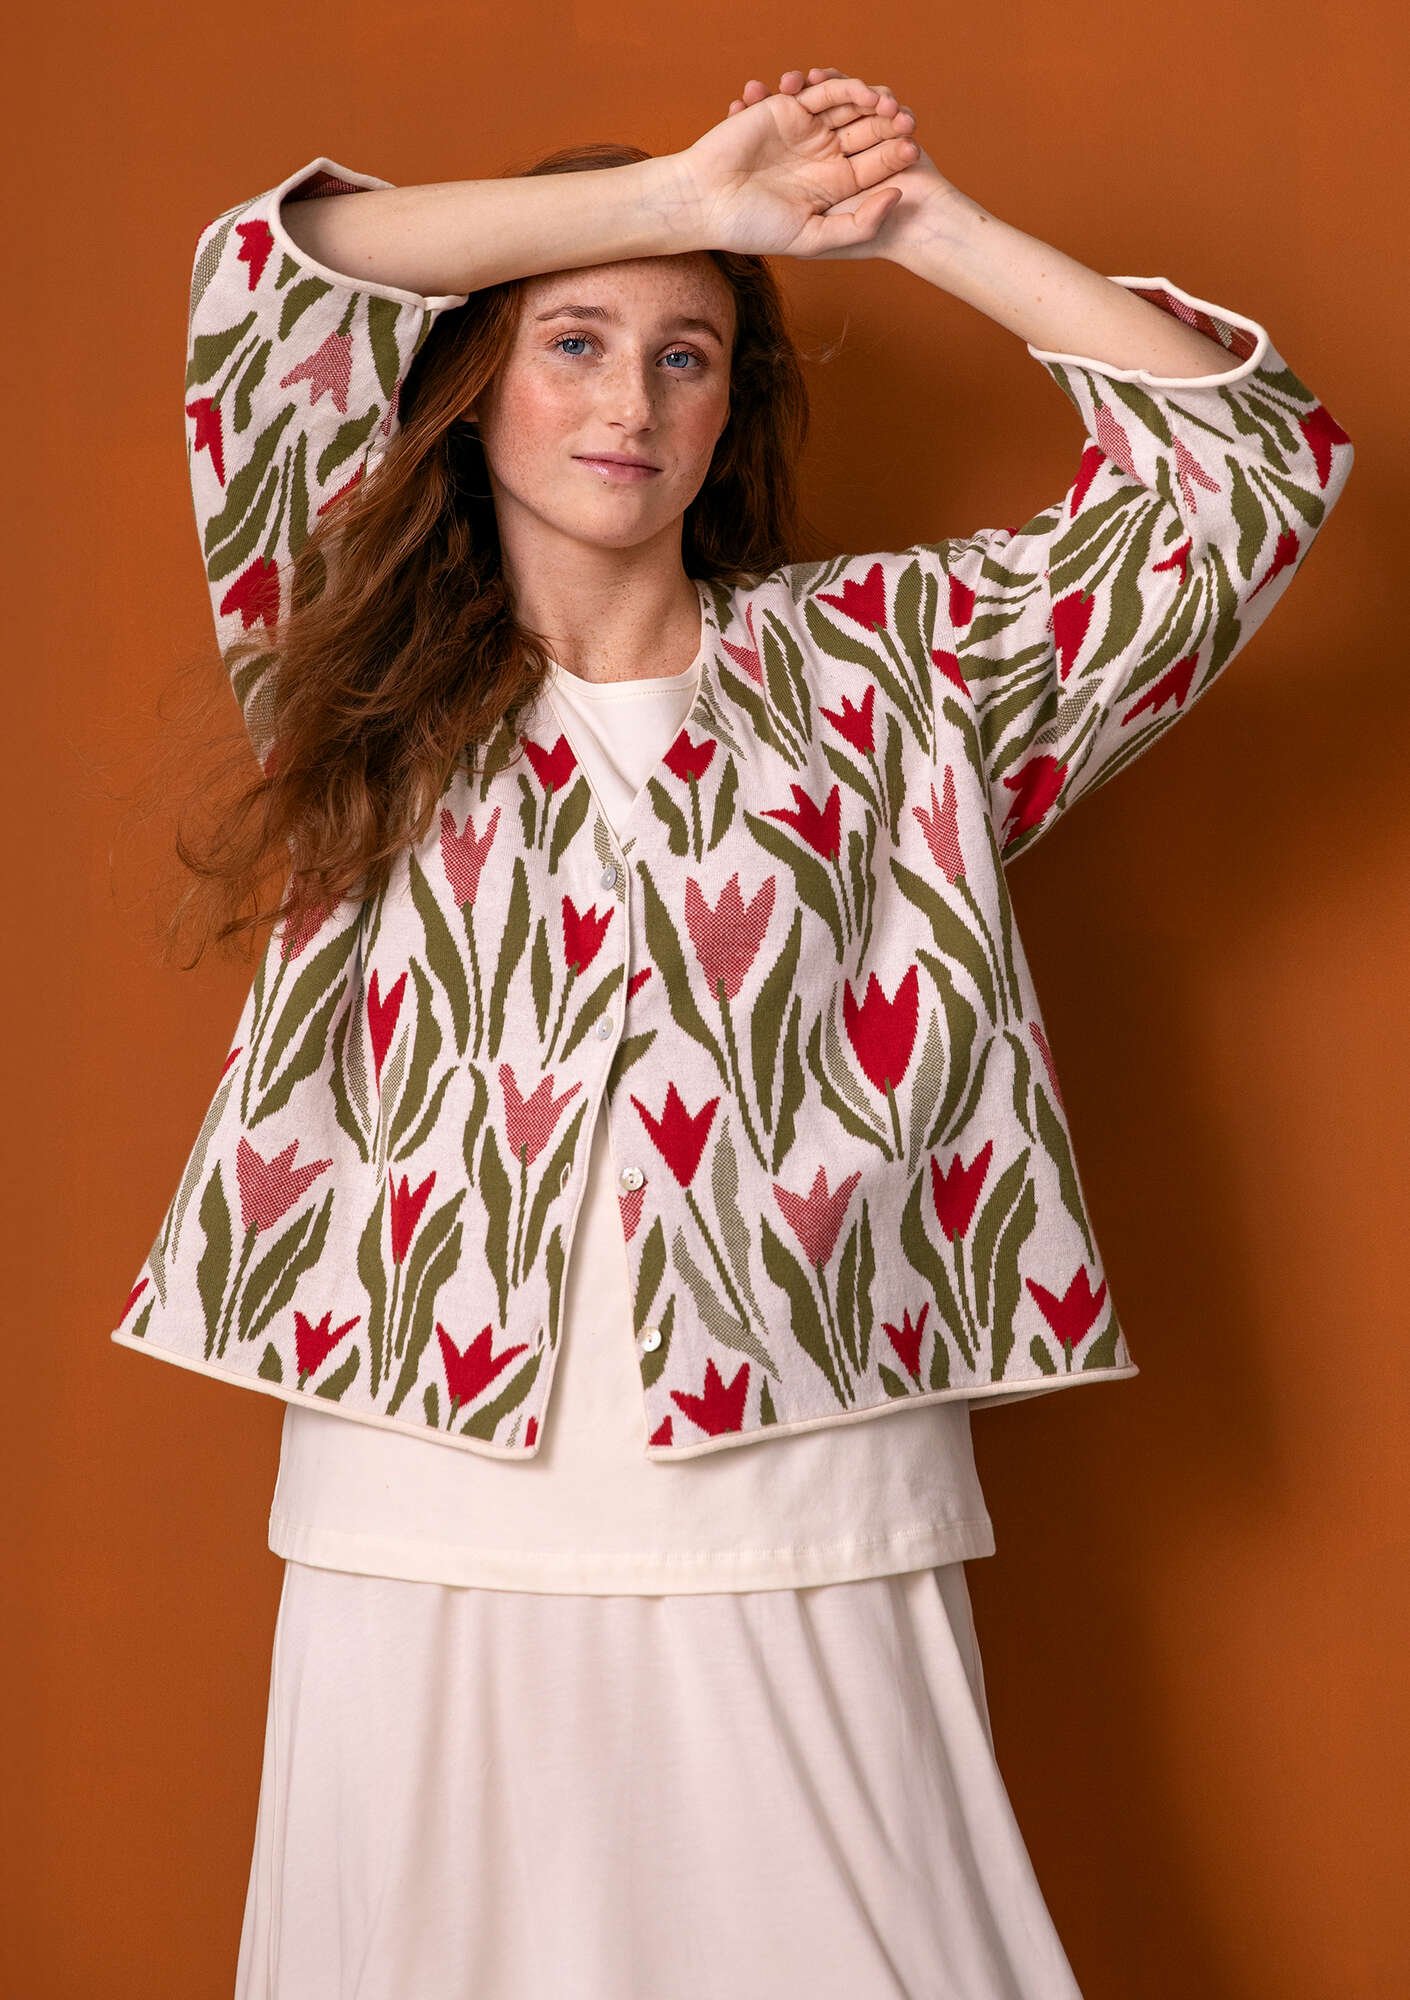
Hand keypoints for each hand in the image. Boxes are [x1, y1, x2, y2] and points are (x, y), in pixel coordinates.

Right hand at [675, 71, 920, 258]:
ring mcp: (809, 130)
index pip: (875, 167)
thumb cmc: (754, 227)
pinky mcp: (790, 107)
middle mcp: (825, 156)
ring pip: (851, 108)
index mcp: (835, 188)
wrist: (706, 201)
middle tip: (906, 120)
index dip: (895, 156)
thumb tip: (899, 196)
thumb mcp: (813, 238)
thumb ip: (859, 224)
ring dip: (873, 102)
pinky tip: (861, 92)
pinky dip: (842, 85)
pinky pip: (823, 91)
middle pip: (869, 133)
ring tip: (886, 104)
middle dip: (890, 125)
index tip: (913, 151)